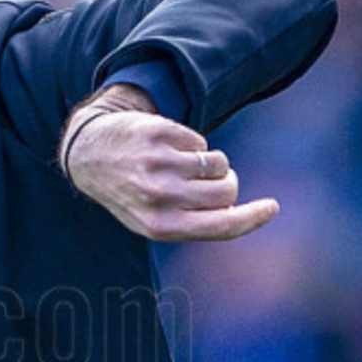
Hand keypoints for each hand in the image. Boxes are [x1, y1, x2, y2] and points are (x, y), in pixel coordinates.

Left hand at [62, 92, 276, 241]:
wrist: (89, 155)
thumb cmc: (130, 193)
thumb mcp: (153, 220)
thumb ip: (195, 221)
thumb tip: (241, 212)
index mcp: (160, 226)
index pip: (221, 225)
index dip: (253, 218)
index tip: (272, 207)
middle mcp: (159, 197)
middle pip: (227, 191)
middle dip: (227, 185)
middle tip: (210, 182)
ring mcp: (158, 164)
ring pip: (219, 163)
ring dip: (211, 164)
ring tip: (184, 165)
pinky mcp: (159, 135)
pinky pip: (202, 142)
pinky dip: (193, 145)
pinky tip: (167, 149)